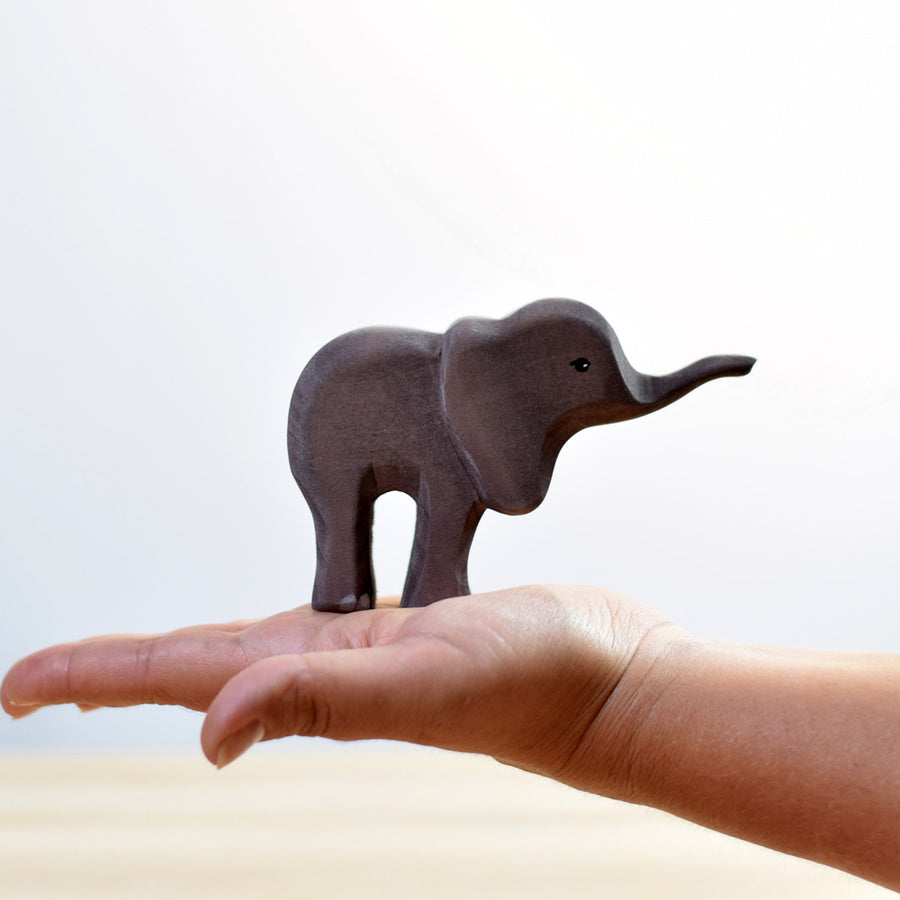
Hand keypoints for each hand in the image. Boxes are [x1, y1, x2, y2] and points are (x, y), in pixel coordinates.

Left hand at [1, 586, 669, 783]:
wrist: (607, 676)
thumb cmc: (532, 679)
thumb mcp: (423, 679)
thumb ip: (319, 697)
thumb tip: (207, 737)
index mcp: (308, 683)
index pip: (176, 676)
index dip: (91, 674)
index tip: (16, 683)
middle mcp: (320, 675)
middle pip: (189, 669)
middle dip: (110, 670)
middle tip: (34, 678)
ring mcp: (359, 658)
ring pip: (242, 651)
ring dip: (177, 653)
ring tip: (128, 661)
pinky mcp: (399, 637)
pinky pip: (305, 634)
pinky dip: (260, 633)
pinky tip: (256, 637)